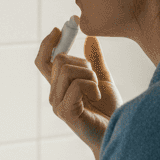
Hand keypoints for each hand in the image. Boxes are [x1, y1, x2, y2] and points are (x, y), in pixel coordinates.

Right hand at [36, 27, 120, 159]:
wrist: (117, 132)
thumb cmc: (109, 110)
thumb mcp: (103, 78)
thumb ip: (95, 60)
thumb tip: (90, 38)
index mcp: (59, 87)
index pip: (43, 60)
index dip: (48, 43)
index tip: (61, 28)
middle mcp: (54, 95)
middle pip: (59, 60)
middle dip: (82, 62)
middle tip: (95, 77)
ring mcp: (58, 105)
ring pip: (68, 70)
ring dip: (89, 74)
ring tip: (97, 89)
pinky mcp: (66, 112)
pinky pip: (76, 84)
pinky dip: (92, 85)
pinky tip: (97, 96)